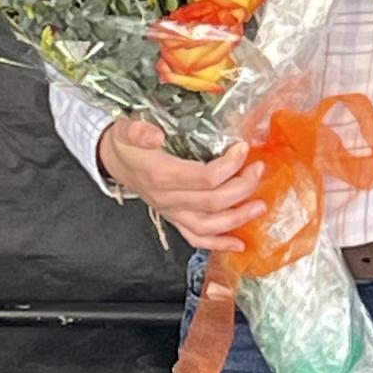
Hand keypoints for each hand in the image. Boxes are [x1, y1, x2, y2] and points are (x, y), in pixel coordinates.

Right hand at [98, 118, 265, 250]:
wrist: (112, 160)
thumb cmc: (125, 143)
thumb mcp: (126, 129)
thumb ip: (139, 131)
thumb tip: (156, 135)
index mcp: (160, 175)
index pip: (204, 178)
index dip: (229, 165)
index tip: (243, 148)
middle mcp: (167, 198)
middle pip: (212, 201)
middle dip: (242, 188)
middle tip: (259, 170)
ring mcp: (171, 212)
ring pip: (208, 224)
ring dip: (237, 218)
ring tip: (260, 206)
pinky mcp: (174, 218)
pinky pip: (196, 237)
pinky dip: (218, 243)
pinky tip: (239, 244)